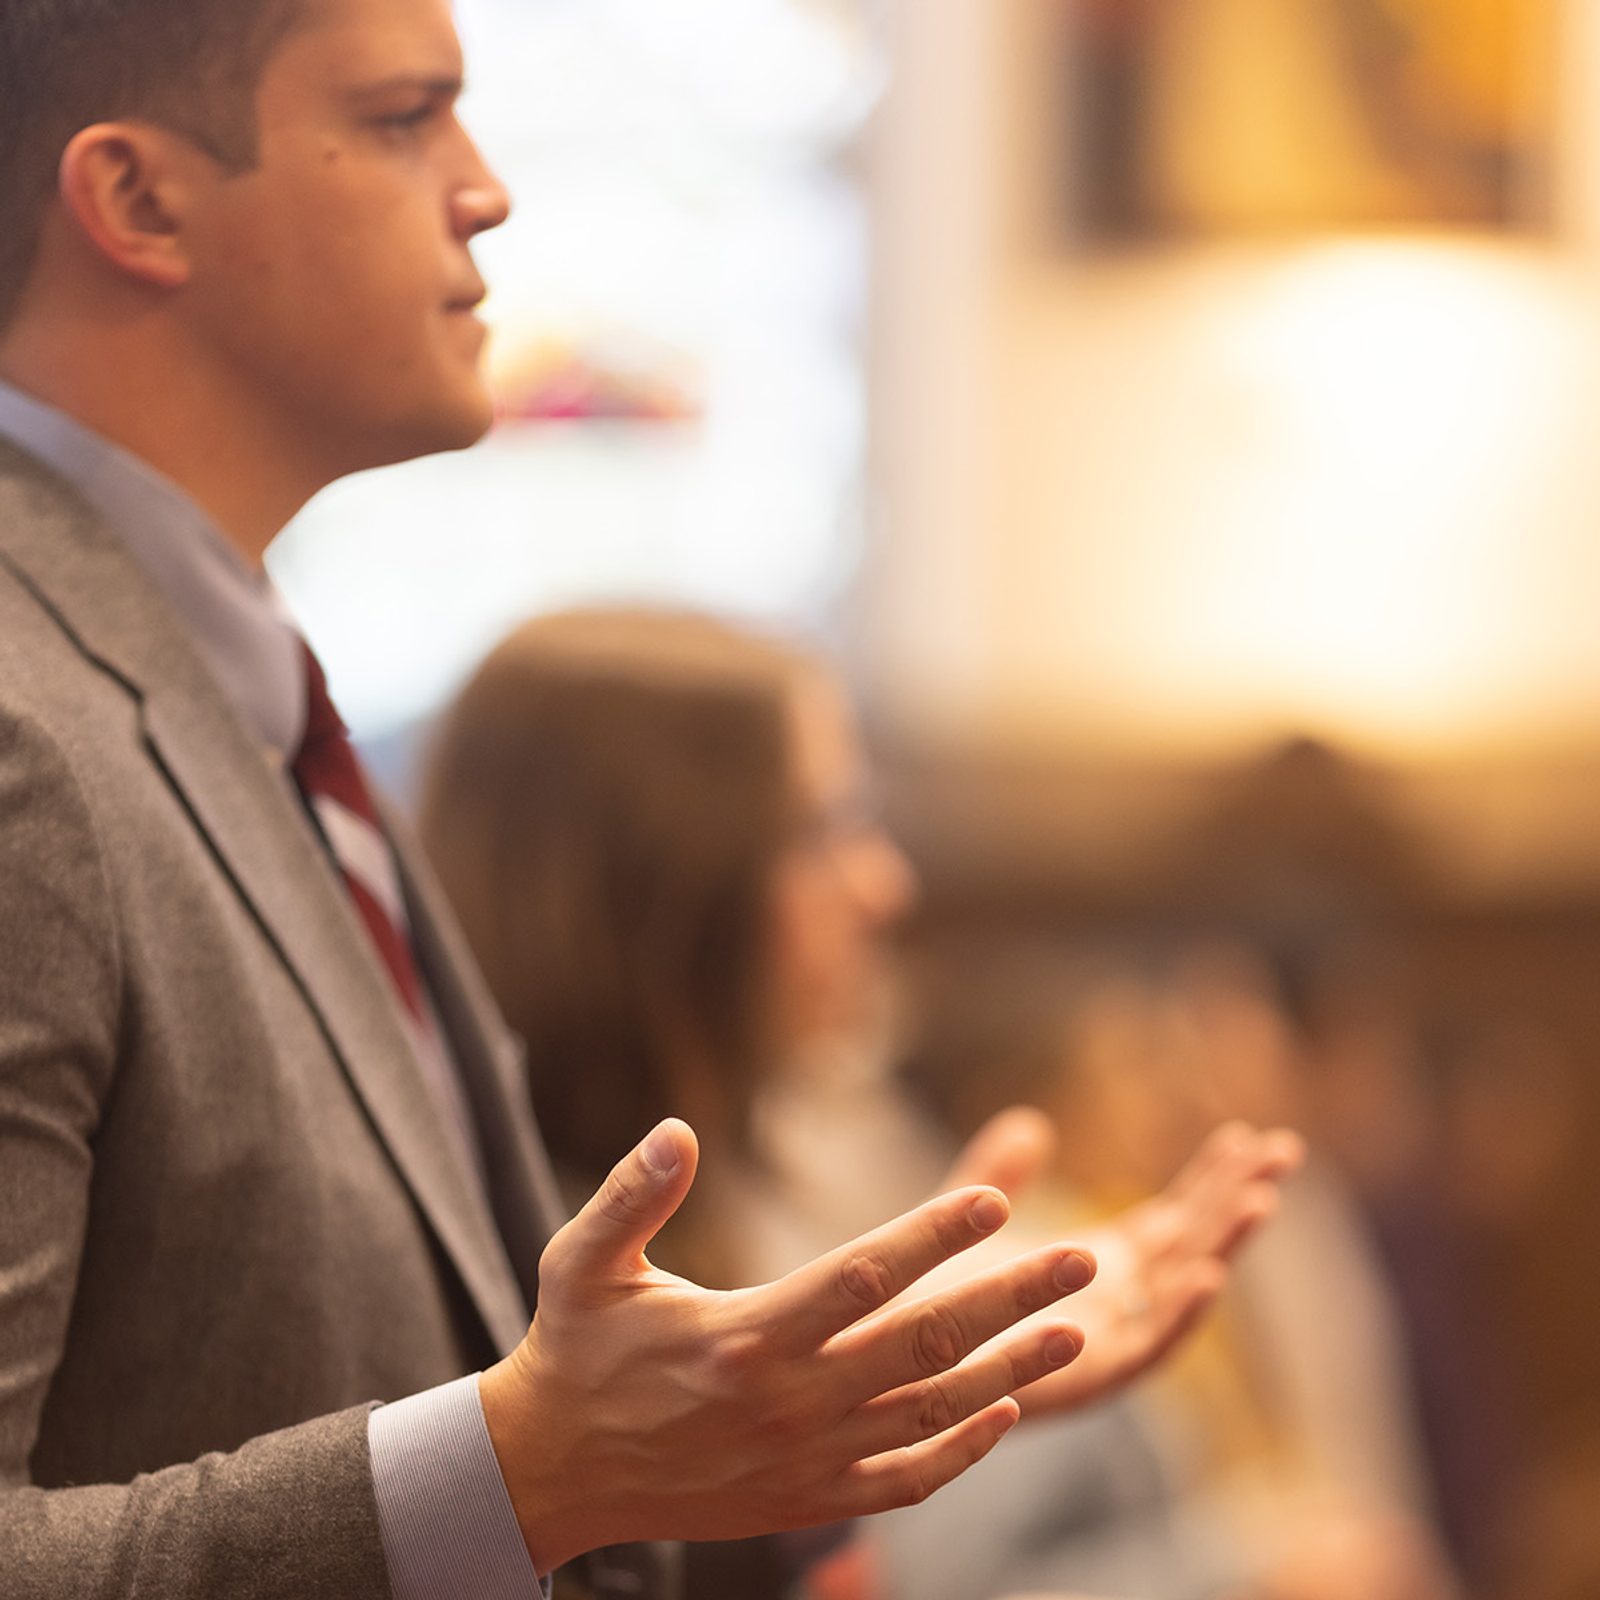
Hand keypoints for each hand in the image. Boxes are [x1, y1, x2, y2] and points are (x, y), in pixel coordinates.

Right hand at [479, 1118, 1094, 1573]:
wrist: (554, 1473)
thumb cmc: (576, 1350)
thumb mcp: (582, 1262)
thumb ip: (633, 1194)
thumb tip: (679, 1129)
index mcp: (744, 1336)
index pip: (862, 1276)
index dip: (933, 1237)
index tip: (994, 1201)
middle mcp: (789, 1401)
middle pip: (923, 1342)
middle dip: (1010, 1298)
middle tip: (1081, 1259)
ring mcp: (806, 1459)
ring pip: (930, 1411)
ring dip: (1011, 1370)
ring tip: (1075, 1330)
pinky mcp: (808, 1498)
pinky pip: (905, 1478)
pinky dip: (962, 1449)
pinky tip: (1008, 1413)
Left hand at [943, 1113, 1303, 1415]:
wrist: (873, 1359)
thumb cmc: (916, 1297)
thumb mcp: (965, 1217)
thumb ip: (997, 1173)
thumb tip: (1031, 1124)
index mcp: (1094, 1268)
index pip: (1172, 1219)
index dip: (1211, 1181)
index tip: (1248, 1137)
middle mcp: (1108, 1305)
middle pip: (1192, 1246)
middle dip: (1235, 1200)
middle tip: (1282, 1151)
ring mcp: (1101, 1341)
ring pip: (1179, 1293)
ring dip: (1223, 1247)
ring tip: (1261, 1199)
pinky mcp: (1080, 1378)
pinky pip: (1143, 1350)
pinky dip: (1178, 1316)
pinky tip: (1207, 1274)